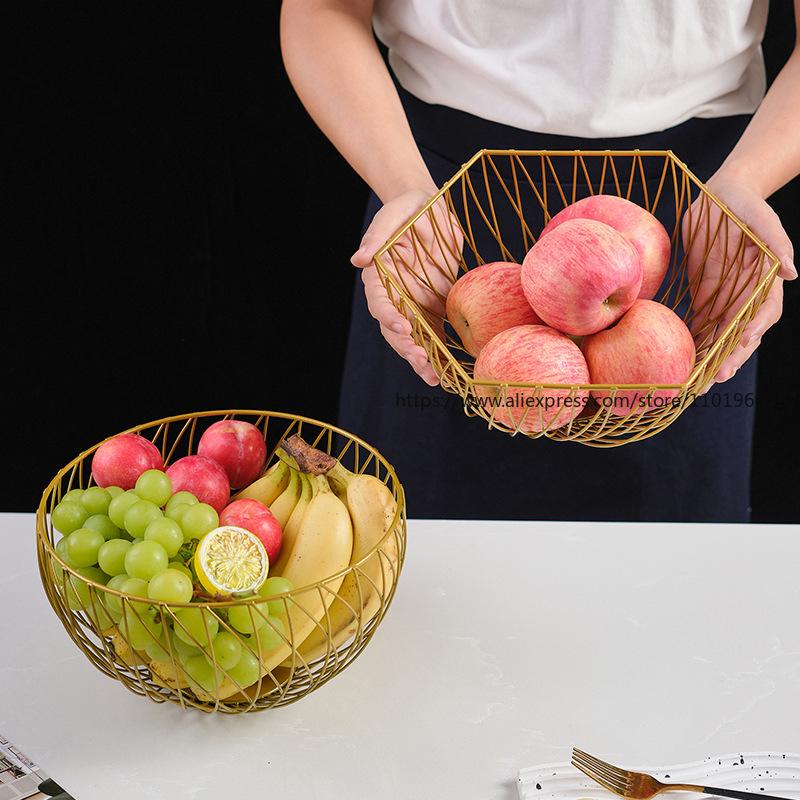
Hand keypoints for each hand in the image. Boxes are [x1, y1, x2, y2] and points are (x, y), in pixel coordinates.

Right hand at [351, 188, 463, 385]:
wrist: (430, 209)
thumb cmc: (408, 209)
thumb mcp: (393, 216)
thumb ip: (377, 237)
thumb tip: (358, 260)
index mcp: (379, 278)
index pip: (379, 303)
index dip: (388, 317)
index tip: (403, 326)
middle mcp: (394, 295)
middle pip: (394, 329)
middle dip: (406, 346)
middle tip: (420, 358)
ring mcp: (413, 304)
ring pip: (413, 338)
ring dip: (421, 358)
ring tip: (433, 377)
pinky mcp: (433, 307)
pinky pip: (434, 333)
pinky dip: (439, 352)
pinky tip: (446, 370)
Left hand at [682, 171, 795, 389]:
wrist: (720, 197)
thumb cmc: (745, 205)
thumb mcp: (763, 220)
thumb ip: (776, 244)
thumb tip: (791, 273)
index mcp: (764, 281)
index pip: (764, 312)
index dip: (755, 328)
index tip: (743, 340)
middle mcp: (746, 295)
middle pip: (742, 334)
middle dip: (731, 357)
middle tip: (716, 377)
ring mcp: (726, 298)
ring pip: (722, 336)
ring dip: (711, 360)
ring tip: (698, 383)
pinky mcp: (705, 296)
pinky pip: (701, 325)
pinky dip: (695, 343)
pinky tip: (684, 362)